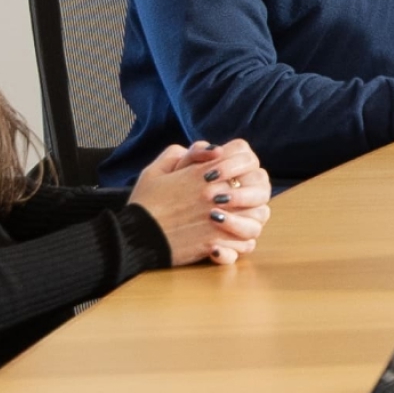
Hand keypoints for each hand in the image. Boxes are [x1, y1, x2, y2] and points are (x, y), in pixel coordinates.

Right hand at [129, 141, 270, 265]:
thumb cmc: (144, 204)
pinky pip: (246, 243)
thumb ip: (177, 154)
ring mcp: (219, 219)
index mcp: (203, 173)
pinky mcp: (215, 242)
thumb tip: (204, 149)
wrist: (134, 237)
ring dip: (253, 217)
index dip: (246, 161)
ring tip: (240, 220)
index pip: (244, 155)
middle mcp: (216, 193)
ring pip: (259, 216)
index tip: (237, 172)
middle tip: (244, 199)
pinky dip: (242, 243)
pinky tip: (231, 241)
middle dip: (255, 190)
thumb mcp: (155, 171)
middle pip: (259, 185)